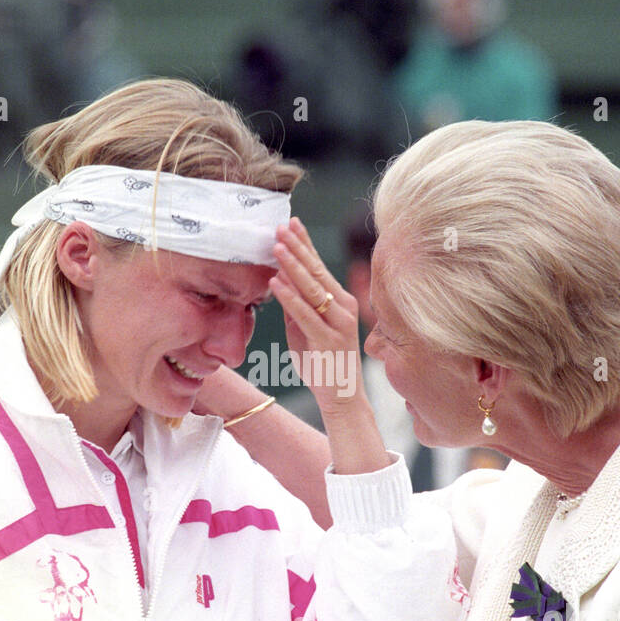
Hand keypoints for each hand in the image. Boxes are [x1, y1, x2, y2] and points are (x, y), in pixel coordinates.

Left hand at [270, 218, 363, 415]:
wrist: (343, 398)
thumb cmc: (323, 364)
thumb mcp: (305, 331)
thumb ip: (295, 309)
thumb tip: (278, 283)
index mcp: (340, 302)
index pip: (320, 267)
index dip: (305, 244)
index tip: (291, 223)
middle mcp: (344, 308)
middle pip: (317, 271)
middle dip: (298, 247)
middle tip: (280, 225)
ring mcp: (339, 323)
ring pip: (313, 288)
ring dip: (293, 265)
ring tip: (276, 246)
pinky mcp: (329, 339)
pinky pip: (305, 314)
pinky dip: (289, 297)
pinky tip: (275, 282)